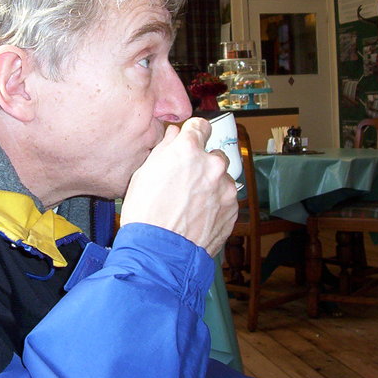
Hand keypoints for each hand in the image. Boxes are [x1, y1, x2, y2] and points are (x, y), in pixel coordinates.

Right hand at [120, 118, 238, 255]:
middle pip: (213, 154)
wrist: (160, 251)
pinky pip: (226, 198)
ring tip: (191, 203)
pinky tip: (198, 215)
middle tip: (186, 181)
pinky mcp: (232, 209)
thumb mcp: (144, 173)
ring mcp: (225, 187)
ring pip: (221, 178)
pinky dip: (216, 203)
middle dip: (202, 163)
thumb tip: (174, 136)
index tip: (192, 139)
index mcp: (188, 149)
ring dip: (211, 185)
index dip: (194, 132)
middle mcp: (211, 164)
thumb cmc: (147, 214)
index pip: (200, 126)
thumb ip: (164, 148)